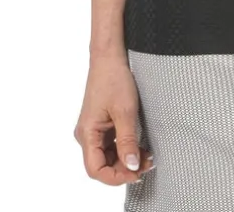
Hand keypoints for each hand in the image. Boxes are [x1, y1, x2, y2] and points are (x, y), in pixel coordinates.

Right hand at [73, 53, 155, 184]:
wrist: (110, 58)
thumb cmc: (114, 79)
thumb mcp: (125, 112)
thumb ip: (127, 141)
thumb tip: (132, 166)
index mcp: (87, 133)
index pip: (96, 169)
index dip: (116, 176)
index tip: (136, 173)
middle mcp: (87, 135)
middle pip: (102, 164)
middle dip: (124, 169)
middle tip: (147, 164)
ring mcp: (94, 130)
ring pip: (107, 156)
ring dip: (126, 160)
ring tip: (147, 157)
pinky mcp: (101, 125)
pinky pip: (111, 145)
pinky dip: (125, 149)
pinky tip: (139, 148)